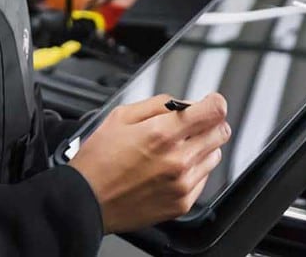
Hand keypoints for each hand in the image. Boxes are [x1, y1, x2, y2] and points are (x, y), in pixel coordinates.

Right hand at [69, 93, 230, 232]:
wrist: (84, 202)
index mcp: (163, 134)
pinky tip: (171, 170)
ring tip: (176, 150)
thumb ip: (159, 104)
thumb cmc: (98, 161)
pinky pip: (203, 179)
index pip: (214, 110)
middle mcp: (178, 159)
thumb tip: (185, 104)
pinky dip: (194, 171)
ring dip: (202, 148)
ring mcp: (182, 184)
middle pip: (221, 132)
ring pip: (214, 155)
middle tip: (192, 126)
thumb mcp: (121, 116)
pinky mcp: (181, 203)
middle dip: (209, 124)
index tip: (209, 103)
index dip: (214, 102)